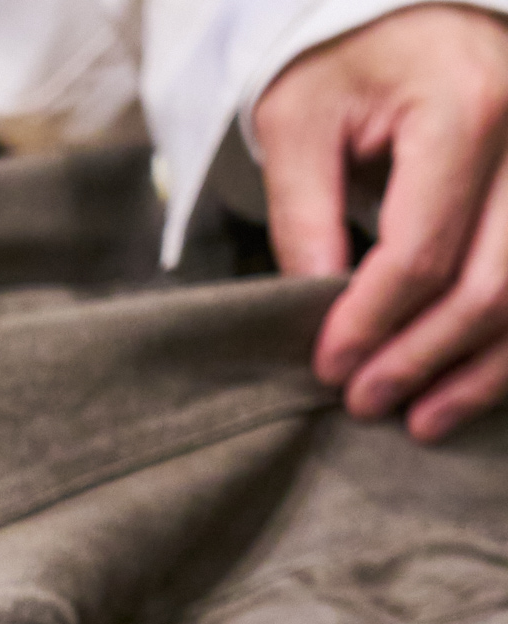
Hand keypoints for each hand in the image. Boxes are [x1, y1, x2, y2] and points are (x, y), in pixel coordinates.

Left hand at [254, 4, 507, 439]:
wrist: (413, 24)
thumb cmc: (349, 68)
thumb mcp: (299, 124)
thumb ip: (303, 219)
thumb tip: (317, 313)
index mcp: (466, 107)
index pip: (420, 251)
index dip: (370, 325)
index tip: (327, 369)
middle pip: (491, 283)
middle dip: (423, 358)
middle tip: (364, 403)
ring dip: (478, 372)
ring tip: (420, 421)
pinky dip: (507, 349)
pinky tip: (467, 387)